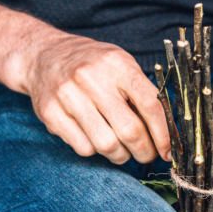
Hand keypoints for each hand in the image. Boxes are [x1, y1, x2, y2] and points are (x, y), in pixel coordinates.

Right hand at [21, 30, 170, 164]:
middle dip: (145, 151)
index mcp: (117, 64)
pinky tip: (96, 140)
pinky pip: (84, 148)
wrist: (44, 55)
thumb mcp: (121, 65)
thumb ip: (143, 93)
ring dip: (121, 156)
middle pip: (129, 130)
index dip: (164, 134)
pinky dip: (96, 152)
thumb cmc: (92, 64)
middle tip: (147, 155)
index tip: (168, 150)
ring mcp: (68, 96)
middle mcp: (92, 78)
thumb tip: (167, 133)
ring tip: (123, 151)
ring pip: (106, 144)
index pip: (150, 104)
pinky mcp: (51, 113)